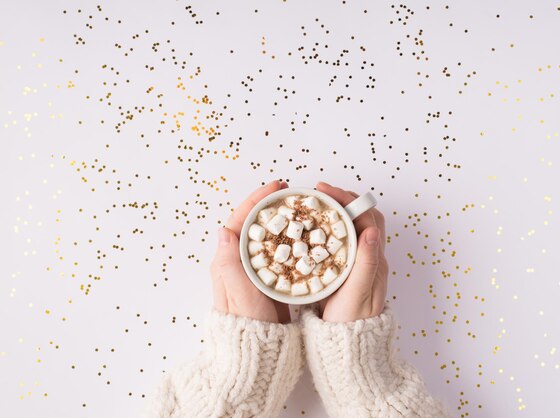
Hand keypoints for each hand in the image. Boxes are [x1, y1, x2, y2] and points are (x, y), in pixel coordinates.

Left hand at [210, 180, 291, 323]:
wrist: (255, 356)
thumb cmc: (246, 328)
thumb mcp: (239, 297)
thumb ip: (230, 266)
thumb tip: (224, 230)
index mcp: (227, 261)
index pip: (240, 220)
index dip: (257, 200)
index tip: (277, 187)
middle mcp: (238, 262)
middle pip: (253, 223)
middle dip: (271, 204)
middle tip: (292, 192)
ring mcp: (253, 269)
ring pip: (267, 235)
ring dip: (281, 218)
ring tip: (300, 207)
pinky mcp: (267, 278)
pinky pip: (277, 250)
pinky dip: (289, 237)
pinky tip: (305, 234)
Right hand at [315, 182, 388, 321]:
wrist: (348, 349)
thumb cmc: (351, 323)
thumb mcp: (357, 294)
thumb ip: (365, 263)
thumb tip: (371, 230)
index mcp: (374, 260)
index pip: (366, 218)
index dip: (348, 200)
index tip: (324, 191)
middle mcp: (371, 258)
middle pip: (361, 218)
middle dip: (342, 200)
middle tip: (317, 194)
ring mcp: (360, 264)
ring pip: (352, 228)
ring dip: (336, 212)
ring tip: (314, 206)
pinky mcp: (348, 271)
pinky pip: (343, 241)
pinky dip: (330, 228)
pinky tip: (314, 229)